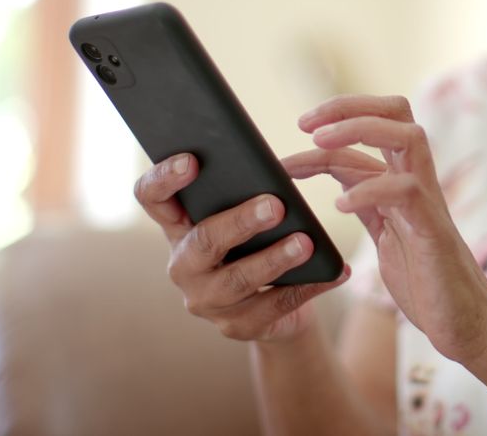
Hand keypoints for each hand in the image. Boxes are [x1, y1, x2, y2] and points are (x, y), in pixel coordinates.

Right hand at [133, 153, 350, 341]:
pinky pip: (274, 306)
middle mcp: (184, 265)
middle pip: (202, 241)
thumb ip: (245, 195)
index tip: (192, 160)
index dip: (164, 178)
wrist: (275, 307)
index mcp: (179, 226)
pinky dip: (308, 287)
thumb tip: (275, 175)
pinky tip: (334, 272)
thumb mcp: (246, 217)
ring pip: (238, 279)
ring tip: (306, 242)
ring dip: (275, 259)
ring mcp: (206, 300)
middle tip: (276, 205)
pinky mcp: (236, 326)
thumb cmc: (258, 244)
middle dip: (240, 222)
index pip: (152, 198)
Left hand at [284, 95, 486, 363]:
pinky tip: (340, 206)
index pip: (372, 129)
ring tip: (318, 143)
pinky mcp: (434, 230)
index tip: (295, 136)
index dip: (331, 126)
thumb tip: (339, 184)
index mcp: (403, 182)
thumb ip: (368, 205)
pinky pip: (405, 191)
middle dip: (347, 107)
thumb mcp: (385, 236)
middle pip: (395, 111)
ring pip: (407, 135)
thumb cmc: (427, 284)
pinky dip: (369, 190)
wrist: (466, 325)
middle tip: (305, 123)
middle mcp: (418, 182)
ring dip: (358, 129)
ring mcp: (428, 203)